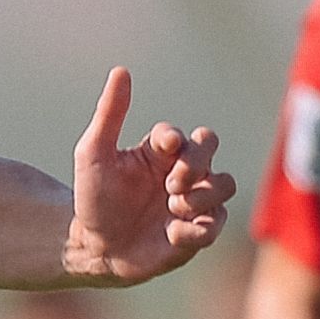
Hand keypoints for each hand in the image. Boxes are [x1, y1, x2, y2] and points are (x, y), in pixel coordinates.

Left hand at [59, 69, 234, 285]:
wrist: (93, 248)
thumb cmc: (93, 197)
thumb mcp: (94, 154)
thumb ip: (109, 114)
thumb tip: (121, 70)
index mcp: (162, 151)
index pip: (187, 134)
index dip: (179, 140)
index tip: (161, 148)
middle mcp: (183, 172)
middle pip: (212, 149)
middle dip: (197, 162)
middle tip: (171, 184)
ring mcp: (193, 202)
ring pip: (225, 185)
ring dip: (203, 195)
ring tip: (173, 207)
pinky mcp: (196, 233)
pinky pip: (215, 225)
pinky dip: (197, 229)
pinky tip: (171, 233)